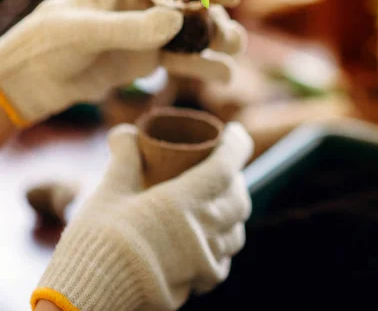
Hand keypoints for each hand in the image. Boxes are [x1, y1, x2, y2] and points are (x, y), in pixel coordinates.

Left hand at [0, 0, 245, 125]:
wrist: (35, 80)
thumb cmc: (48, 44)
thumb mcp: (83, 32)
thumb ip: (129, 28)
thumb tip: (175, 22)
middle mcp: (145, 6)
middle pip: (195, 6)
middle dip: (217, 20)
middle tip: (229, 39)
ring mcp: (151, 34)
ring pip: (197, 34)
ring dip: (218, 42)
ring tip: (229, 58)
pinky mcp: (152, 60)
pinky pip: (187, 61)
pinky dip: (206, 67)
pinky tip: (220, 75)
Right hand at [31, 122, 253, 310]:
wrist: (88, 297)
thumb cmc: (97, 241)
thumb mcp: (108, 192)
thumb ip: (124, 158)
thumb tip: (127, 133)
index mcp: (183, 202)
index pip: (226, 166)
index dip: (237, 145)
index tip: (235, 132)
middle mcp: (203, 231)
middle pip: (239, 198)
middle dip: (235, 178)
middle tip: (222, 168)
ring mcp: (204, 260)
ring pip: (237, 231)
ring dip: (233, 212)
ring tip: (218, 202)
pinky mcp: (198, 282)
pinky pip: (223, 260)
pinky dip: (222, 243)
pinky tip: (207, 240)